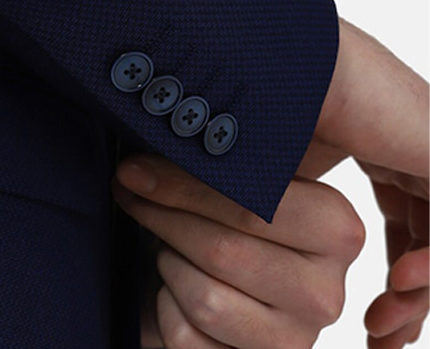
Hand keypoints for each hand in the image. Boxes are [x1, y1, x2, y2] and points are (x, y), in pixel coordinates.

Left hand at [112, 153, 364, 348]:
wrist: (215, 284)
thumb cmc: (224, 220)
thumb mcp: (237, 182)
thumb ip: (223, 161)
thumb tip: (162, 140)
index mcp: (337, 228)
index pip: (254, 204)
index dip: (183, 184)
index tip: (133, 168)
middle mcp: (327, 290)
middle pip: (223, 250)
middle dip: (163, 217)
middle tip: (130, 191)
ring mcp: (296, 338)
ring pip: (204, 297)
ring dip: (168, 264)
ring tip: (166, 244)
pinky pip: (186, 335)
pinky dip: (164, 306)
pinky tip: (172, 287)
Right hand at [296, 18, 428, 347]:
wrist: (274, 62)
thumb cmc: (268, 112)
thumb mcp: (285, 179)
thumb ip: (300, 211)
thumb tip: (277, 254)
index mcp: (384, 143)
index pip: (411, 219)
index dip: (399, 272)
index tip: (371, 322)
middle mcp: (416, 146)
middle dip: (412, 294)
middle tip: (382, 336)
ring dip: (421, 289)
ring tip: (385, 326)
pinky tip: (397, 282)